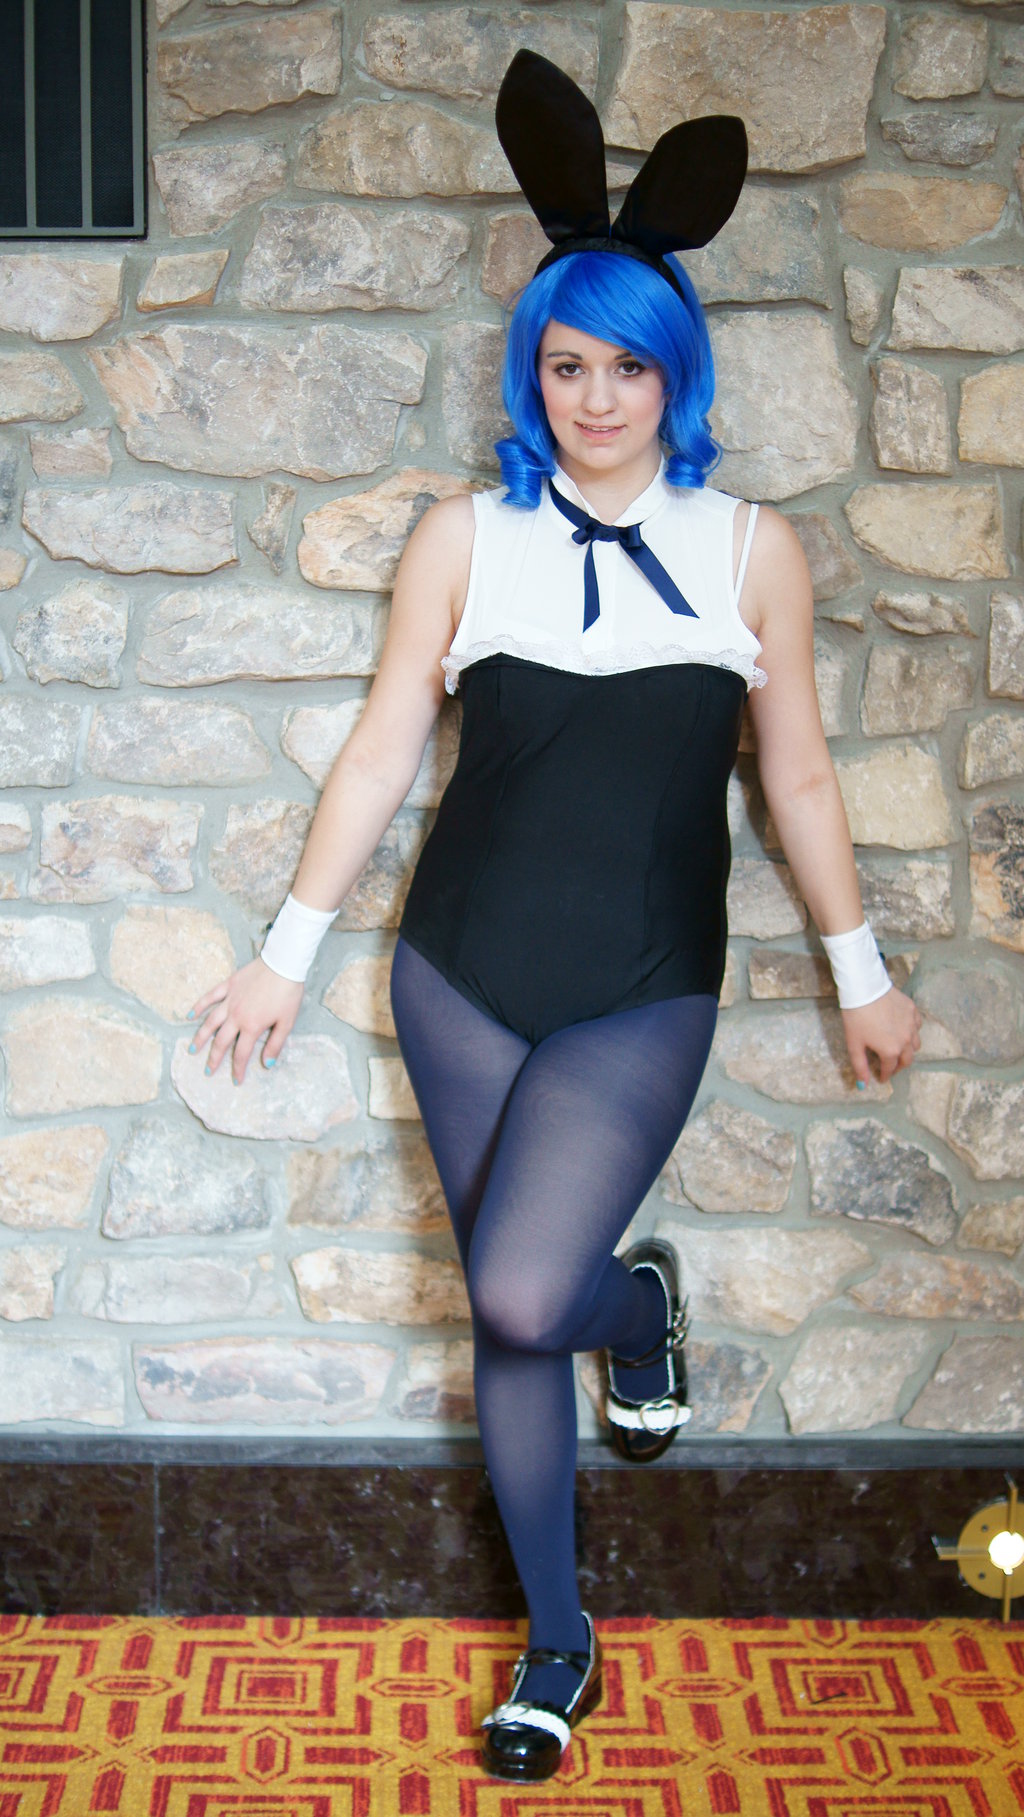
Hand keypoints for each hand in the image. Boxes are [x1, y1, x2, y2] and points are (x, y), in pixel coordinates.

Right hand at [187, 957, 304, 1084]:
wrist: (283, 964)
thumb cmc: (288, 994)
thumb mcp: (287, 1022)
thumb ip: (275, 1044)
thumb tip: (266, 1065)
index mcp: (252, 1026)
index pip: (241, 1054)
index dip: (238, 1069)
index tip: (236, 1081)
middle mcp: (236, 1016)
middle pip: (221, 1041)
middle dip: (214, 1058)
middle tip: (207, 1071)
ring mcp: (230, 1000)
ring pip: (210, 1022)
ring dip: (200, 1037)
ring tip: (192, 1049)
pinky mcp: (228, 985)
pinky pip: (210, 997)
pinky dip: (199, 1006)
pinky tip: (190, 1015)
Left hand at [841, 986, 921, 1087]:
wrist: (864, 988)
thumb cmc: (856, 1017)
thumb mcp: (854, 1044)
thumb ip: (860, 1066)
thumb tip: (863, 1085)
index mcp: (891, 1050)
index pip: (890, 1069)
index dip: (885, 1075)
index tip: (881, 1078)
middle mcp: (906, 1040)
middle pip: (907, 1060)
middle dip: (898, 1066)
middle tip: (891, 1067)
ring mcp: (912, 1025)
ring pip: (916, 1044)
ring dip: (908, 1050)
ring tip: (898, 1049)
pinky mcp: (913, 1010)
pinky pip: (917, 1026)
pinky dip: (912, 1031)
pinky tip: (903, 1029)